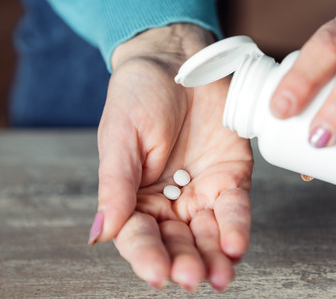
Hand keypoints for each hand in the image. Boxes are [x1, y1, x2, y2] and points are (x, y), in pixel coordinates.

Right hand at [88, 24, 252, 291]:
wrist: (177, 59)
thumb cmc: (138, 95)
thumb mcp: (119, 138)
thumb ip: (115, 187)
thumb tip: (99, 236)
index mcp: (134, 198)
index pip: (139, 237)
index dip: (147, 257)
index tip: (157, 274)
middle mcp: (168, 202)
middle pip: (176, 243)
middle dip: (185, 262)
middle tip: (192, 277)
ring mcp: (201, 191)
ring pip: (207, 234)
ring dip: (213, 257)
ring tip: (219, 275)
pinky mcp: (231, 176)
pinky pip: (235, 209)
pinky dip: (236, 228)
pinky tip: (235, 245)